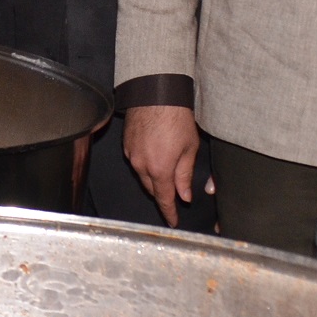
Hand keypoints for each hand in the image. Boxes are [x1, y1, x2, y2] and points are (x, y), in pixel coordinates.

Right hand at [124, 105, 200, 226]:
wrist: (156, 94)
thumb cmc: (176, 118)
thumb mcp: (189, 148)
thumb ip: (184, 175)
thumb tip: (184, 196)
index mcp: (160, 170)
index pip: (164, 199)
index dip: (169, 213)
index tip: (173, 221)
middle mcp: (142, 166)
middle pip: (152, 190)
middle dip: (163, 195)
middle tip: (175, 196)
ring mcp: (132, 155)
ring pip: (143, 177)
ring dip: (154, 179)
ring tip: (167, 169)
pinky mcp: (126, 145)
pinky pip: (137, 162)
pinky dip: (146, 165)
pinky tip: (155, 155)